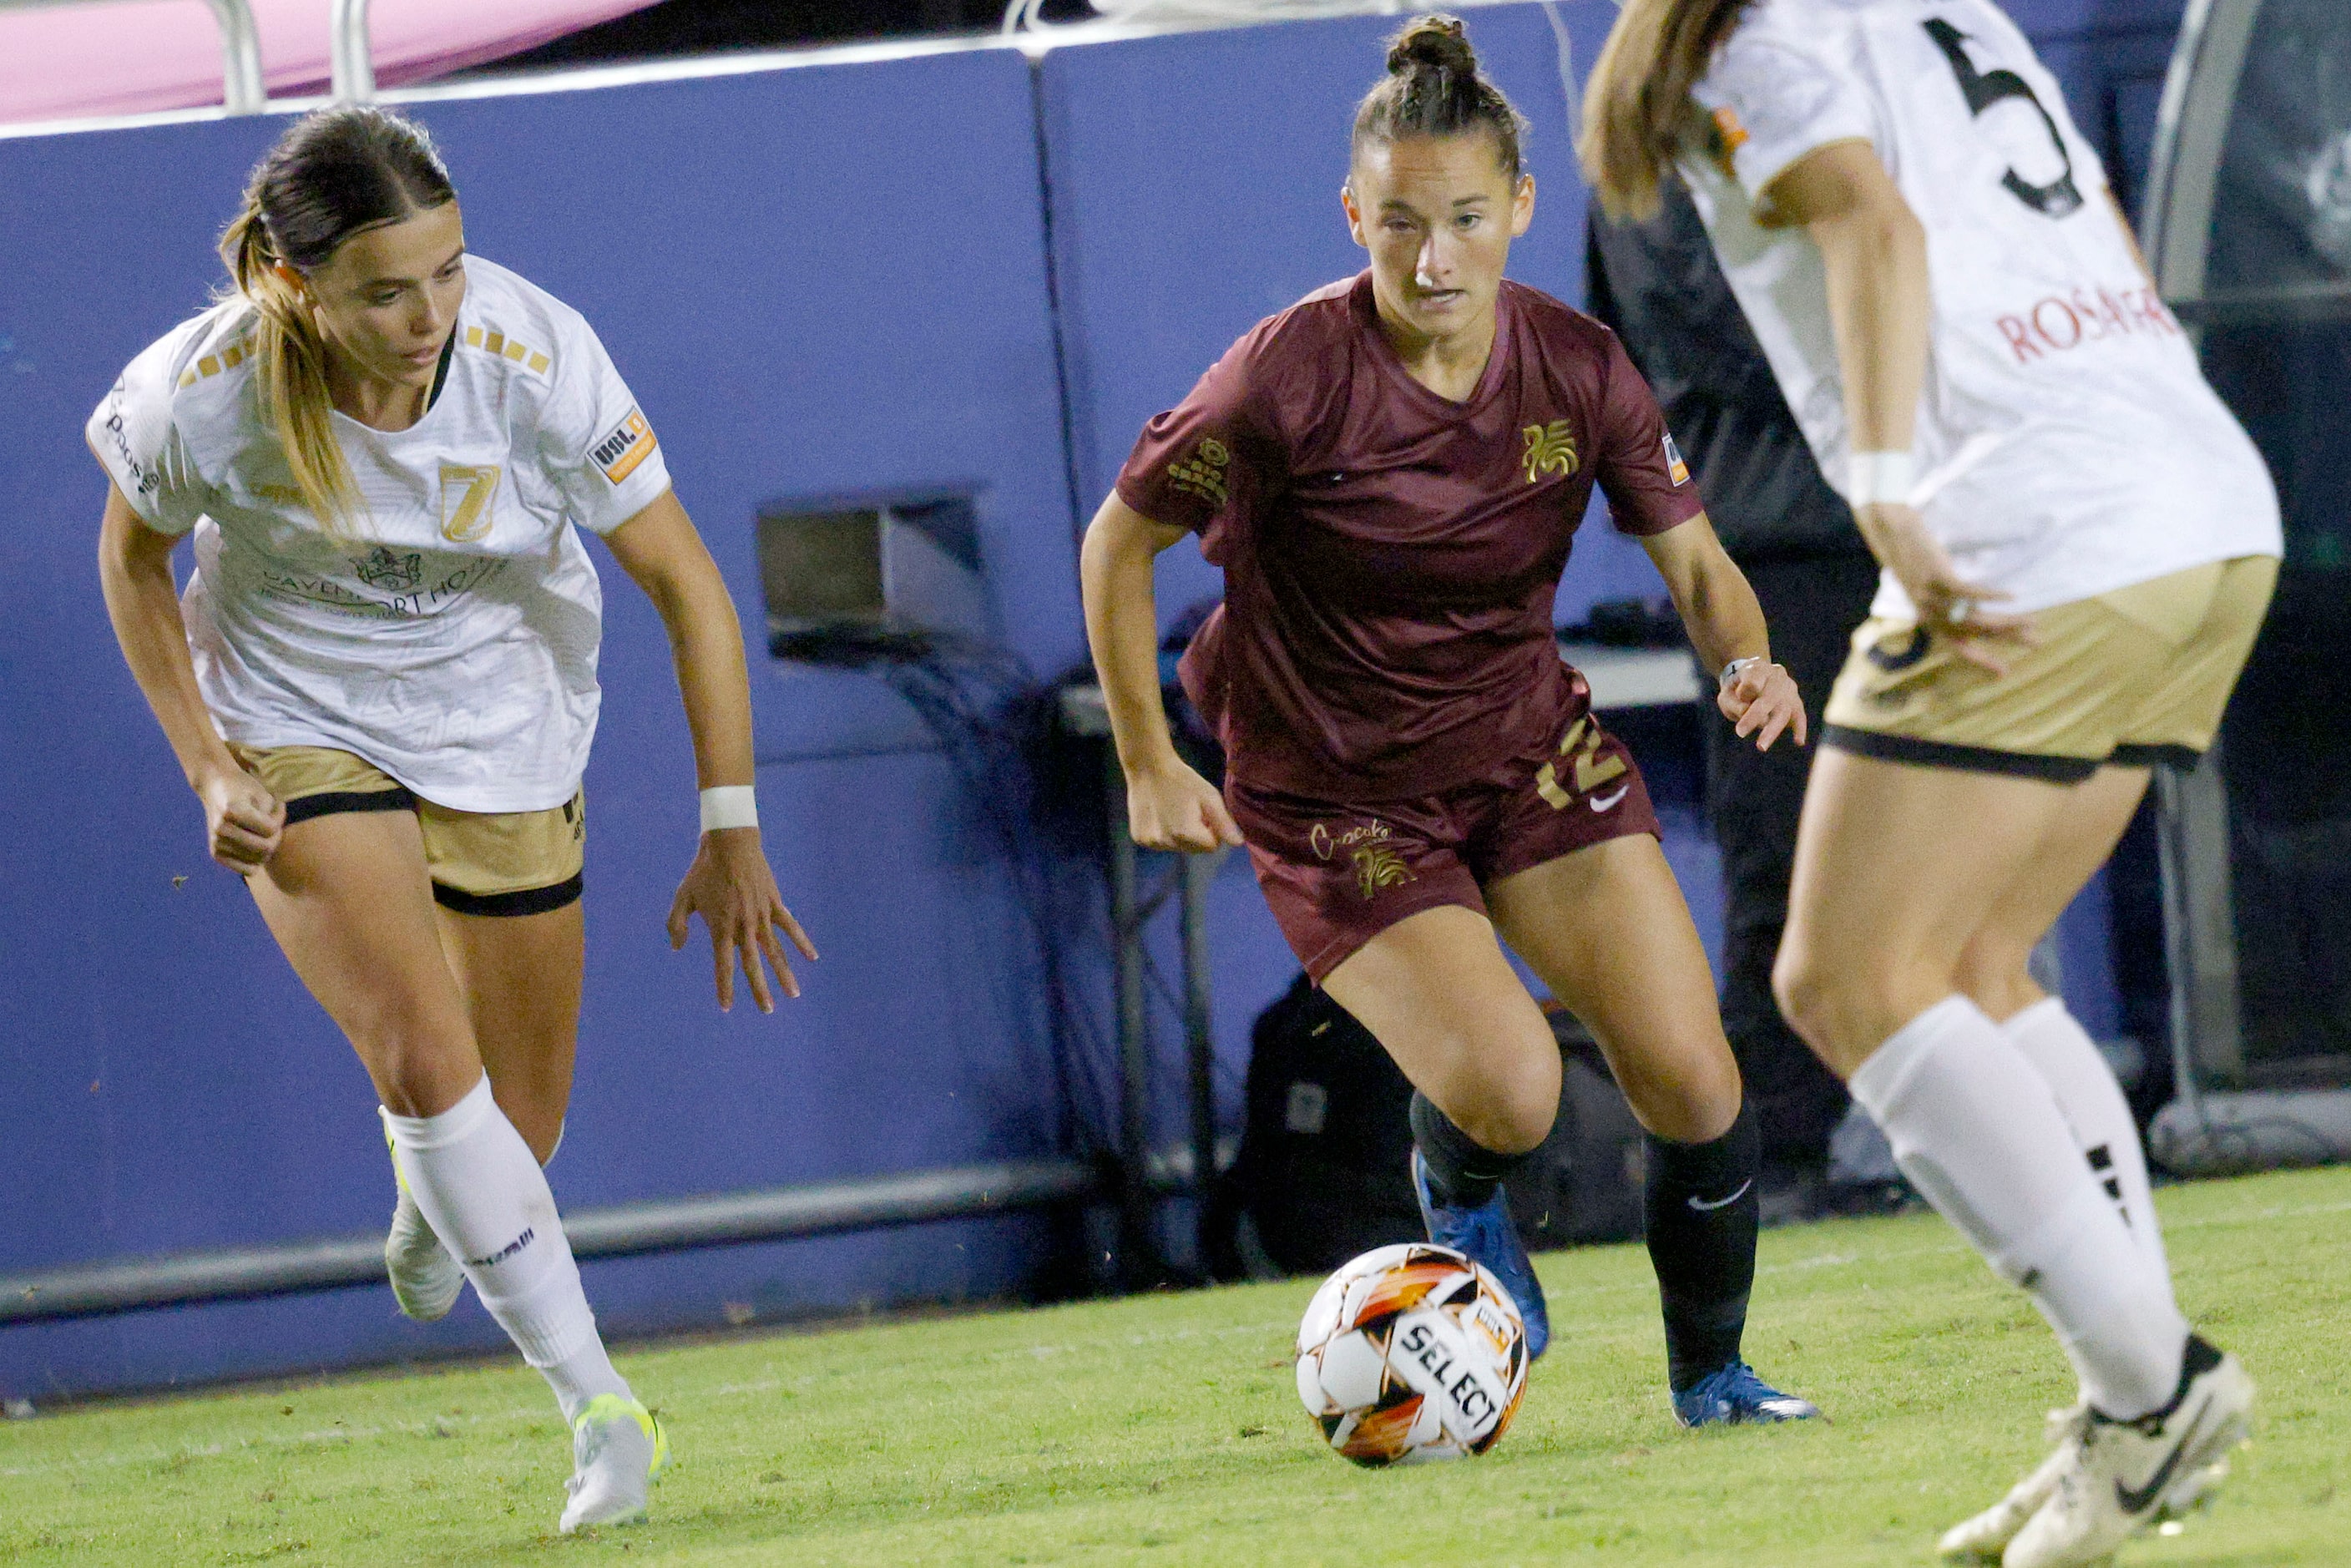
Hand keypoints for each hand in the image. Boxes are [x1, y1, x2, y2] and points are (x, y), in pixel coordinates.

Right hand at [193, 759, 284, 872]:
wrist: (214, 787)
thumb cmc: (243, 789)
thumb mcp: (263, 794)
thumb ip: (274, 816)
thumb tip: (275, 839)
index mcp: (232, 812)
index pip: (270, 830)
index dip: (279, 818)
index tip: (276, 805)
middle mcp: (221, 829)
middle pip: (265, 848)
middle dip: (276, 836)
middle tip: (272, 822)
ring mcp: (216, 843)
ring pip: (259, 860)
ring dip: (266, 847)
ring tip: (261, 830)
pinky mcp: (215, 854)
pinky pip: (247, 870)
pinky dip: (256, 860)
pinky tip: (254, 844)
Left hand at [666, 827, 818, 1013]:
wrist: (729, 843)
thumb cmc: (703, 871)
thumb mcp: (683, 896)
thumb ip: (677, 923)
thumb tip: (676, 947)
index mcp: (721, 927)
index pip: (723, 965)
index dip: (725, 987)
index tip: (727, 1007)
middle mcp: (744, 926)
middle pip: (753, 964)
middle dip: (760, 990)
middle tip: (767, 1010)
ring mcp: (762, 915)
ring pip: (776, 951)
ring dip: (785, 974)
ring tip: (794, 994)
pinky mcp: (774, 903)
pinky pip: (791, 926)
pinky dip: (801, 942)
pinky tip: (812, 957)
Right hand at [1123, 756, 1244, 852]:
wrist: (1147, 767)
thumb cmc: (1183, 779)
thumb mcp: (1209, 797)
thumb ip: (1224, 823)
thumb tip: (1239, 843)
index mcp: (1186, 834)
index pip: (1211, 846)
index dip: (1212, 830)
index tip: (1205, 813)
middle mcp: (1166, 842)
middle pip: (1194, 850)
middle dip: (1197, 835)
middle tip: (1189, 810)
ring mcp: (1150, 842)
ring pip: (1177, 847)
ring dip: (1179, 835)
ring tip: (1173, 810)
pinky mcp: (1139, 839)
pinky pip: (1160, 843)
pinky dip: (1163, 833)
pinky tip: (1159, 814)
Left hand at [1717, 660, 1806, 750]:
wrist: (1749, 679)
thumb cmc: (1736, 690)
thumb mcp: (1726, 695)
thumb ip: (1735, 705)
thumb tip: (1761, 720)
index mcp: (1756, 668)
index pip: (1754, 680)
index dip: (1744, 692)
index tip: (1739, 696)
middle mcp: (1776, 676)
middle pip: (1769, 697)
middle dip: (1755, 716)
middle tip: (1740, 733)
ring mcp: (1788, 688)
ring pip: (1784, 709)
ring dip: (1772, 729)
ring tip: (1761, 747)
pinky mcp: (1795, 701)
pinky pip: (1800, 715)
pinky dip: (1800, 728)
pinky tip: (1799, 742)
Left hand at [1855, 501, 2035, 673]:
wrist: (1899, 541)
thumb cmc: (1922, 569)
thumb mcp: (1936, 595)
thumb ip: (1954, 610)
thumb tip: (1982, 621)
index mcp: (1932, 624)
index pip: (1961, 649)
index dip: (1983, 661)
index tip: (2005, 672)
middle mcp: (1932, 616)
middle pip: (1977, 633)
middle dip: (2009, 639)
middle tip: (2036, 642)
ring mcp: (1934, 598)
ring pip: (1977, 617)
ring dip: (2008, 620)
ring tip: (2032, 621)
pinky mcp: (1938, 578)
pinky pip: (1969, 593)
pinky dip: (1992, 596)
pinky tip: (2012, 597)